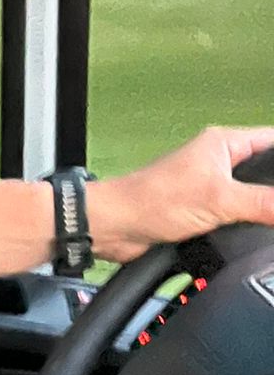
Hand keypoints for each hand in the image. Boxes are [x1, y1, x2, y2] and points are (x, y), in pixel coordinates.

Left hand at [91, 127, 273, 262]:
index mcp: (224, 143)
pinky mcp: (202, 209)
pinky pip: (237, 213)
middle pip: (266, 170)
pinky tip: (256, 230)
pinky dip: (248, 222)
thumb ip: (264, 203)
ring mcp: (210, 185)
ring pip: (253, 194)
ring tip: (271, 218)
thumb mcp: (220, 199)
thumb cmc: (152, 200)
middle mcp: (218, 160)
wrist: (117, 227)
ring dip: (264, 207)